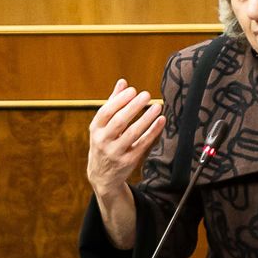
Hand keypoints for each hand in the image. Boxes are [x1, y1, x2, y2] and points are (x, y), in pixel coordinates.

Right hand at [87, 79, 165, 196]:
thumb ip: (113, 103)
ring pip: (132, 133)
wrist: (102, 176)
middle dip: (133, 107)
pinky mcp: (128, 161)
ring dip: (146, 119)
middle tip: (146, 95)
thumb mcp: (103, 125)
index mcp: (95, 129)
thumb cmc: (105, 143)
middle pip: (119, 122)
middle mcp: (103, 141)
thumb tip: (123, 82)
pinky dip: (153, 132)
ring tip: (157, 106)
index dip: (119, 100)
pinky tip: (161, 121)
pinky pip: (142, 144)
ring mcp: (115, 152)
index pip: (105, 112)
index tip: (133, 90)